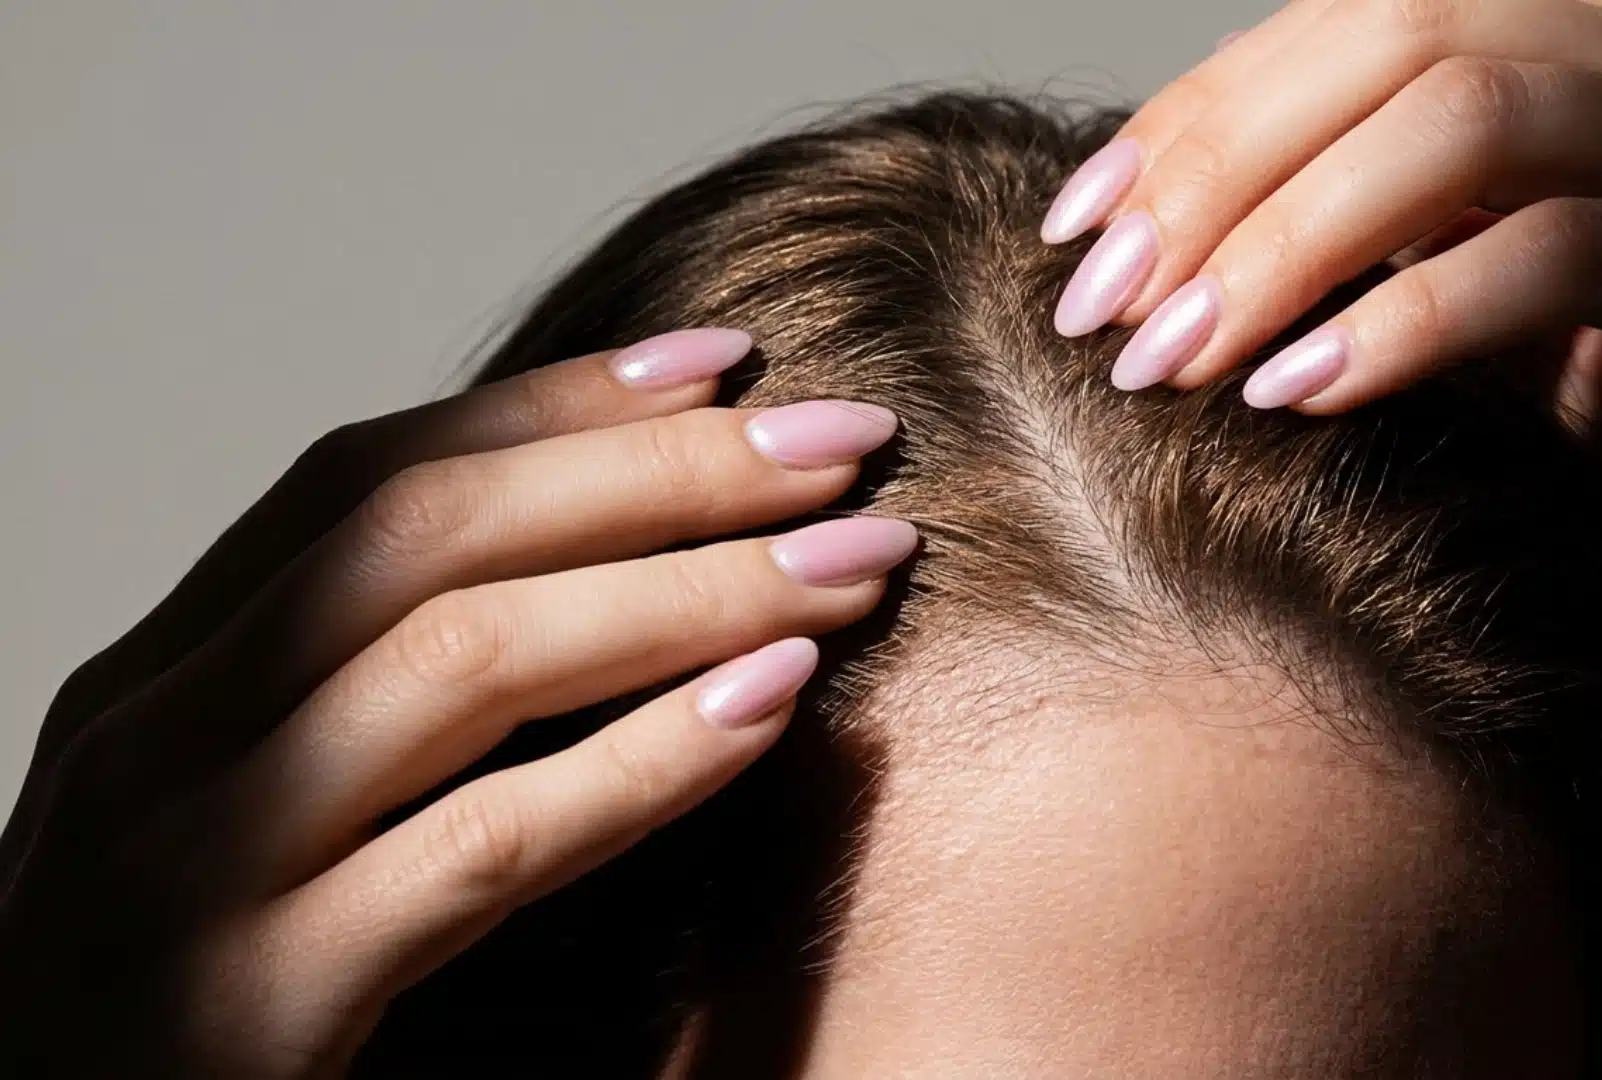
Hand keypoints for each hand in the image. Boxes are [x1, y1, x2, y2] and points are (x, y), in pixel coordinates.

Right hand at [0, 328, 913, 1077]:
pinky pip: (485, 846)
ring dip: (687, 592)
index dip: (556, 404)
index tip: (725, 363)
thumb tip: (590, 578)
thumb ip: (361, 703)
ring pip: (464, 657)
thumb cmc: (195, 1008)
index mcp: (162, 681)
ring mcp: (190, 868)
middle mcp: (157, 743)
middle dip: (656, 472)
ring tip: (851, 563)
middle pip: (425, 534)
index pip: (368, 481)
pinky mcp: (254, 1008)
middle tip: (843, 441)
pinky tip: (770, 707)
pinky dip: (641, 762)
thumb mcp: (252, 817)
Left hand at [1043, 0, 1601, 743]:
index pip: (1349, 27)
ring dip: (1289, 239)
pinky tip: (1301, 395)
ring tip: (1175, 358)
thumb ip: (1368, 274)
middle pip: (1393, 35)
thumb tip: (1157, 277)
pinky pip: (1567, 253)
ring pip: (1471, 117)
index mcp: (1590, 54)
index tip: (1075, 236)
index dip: (1193, 120)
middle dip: (1218, 170)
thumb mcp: (1485, 348)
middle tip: (1103, 307)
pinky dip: (1413, 318)